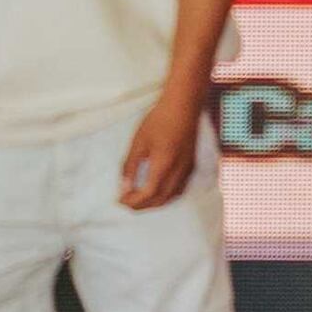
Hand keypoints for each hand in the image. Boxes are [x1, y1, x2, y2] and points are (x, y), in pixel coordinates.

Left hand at [119, 85, 207, 211]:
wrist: (183, 106)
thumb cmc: (158, 121)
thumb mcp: (138, 143)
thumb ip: (130, 166)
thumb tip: (124, 187)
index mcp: (163, 165)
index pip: (148, 193)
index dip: (133, 201)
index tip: (119, 201)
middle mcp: (178, 171)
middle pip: (161, 199)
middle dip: (142, 205)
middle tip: (126, 203)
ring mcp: (188, 169)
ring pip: (172, 196)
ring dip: (155, 202)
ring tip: (140, 200)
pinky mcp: (191, 165)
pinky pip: (180, 188)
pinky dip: (166, 195)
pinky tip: (158, 191)